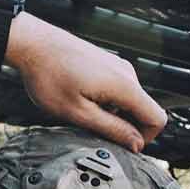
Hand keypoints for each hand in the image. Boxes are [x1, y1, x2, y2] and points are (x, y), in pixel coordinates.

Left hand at [4, 13, 166, 150]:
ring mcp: (118, 66)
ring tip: (84, 114)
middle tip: (96, 133)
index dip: (145, 139)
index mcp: (124, 85)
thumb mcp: (78, 112)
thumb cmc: (48, 75)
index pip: (157, 118)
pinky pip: (119, 91)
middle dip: (127, 128)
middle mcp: (126, 73)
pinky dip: (108, 103)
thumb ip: (111, 129)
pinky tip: (82, 101)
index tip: (123, 145)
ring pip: (131, 101)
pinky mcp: (108, 64)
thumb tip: (135, 144)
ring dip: (115, 116)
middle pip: (145, 110)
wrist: (31, 43)